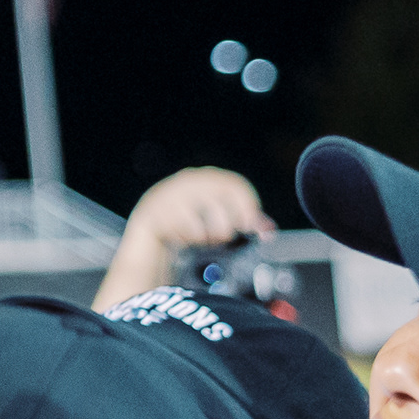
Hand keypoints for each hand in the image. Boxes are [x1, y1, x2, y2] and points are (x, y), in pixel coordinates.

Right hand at [95, 165, 273, 310]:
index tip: (250, 228)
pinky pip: (182, 232)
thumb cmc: (192, 225)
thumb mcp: (219, 219)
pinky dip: (188, 240)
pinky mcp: (153, 212)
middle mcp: (188, 181)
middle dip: (225, 227)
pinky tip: (183, 238)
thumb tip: (268, 229)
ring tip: (201, 238)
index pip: (235, 185)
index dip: (248, 207)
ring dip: (206, 237)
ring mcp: (169, 195)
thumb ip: (243, 221)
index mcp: (207, 177)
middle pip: (220, 204)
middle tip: (221, 238)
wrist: (151, 233)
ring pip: (202, 221)